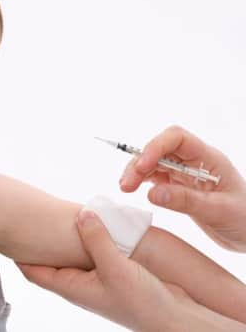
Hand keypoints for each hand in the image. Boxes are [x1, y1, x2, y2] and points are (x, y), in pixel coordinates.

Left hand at [16, 210, 189, 331]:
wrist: (173, 319)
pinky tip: (92, 225)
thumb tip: (81, 214)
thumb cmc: (142, 302)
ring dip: (64, 239)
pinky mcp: (111, 273)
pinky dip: (87, 239)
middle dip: (38, 244)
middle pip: (49, 262)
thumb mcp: (115, 267)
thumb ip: (97, 240)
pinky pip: (92, 252)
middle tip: (27, 219)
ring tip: (56, 216)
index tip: (6, 234)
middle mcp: (79, 284)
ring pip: (70, 256)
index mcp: (71, 287)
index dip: (18, 256)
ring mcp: (95, 279)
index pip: (34, 272)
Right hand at [120, 125, 245, 251]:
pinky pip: (153, 177)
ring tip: (124, 188)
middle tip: (126, 184)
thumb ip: (186, 201)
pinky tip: (131, 189)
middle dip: (140, 162)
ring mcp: (184, 173)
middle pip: (159, 149)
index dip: (155, 147)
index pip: (177, 138)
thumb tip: (151, 194)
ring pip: (152, 163)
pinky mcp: (177, 186)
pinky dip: (140, 181)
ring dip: (135, 172)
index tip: (141, 166)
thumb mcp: (219, 212)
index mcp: (208, 158)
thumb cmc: (245, 220)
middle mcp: (193, 161)